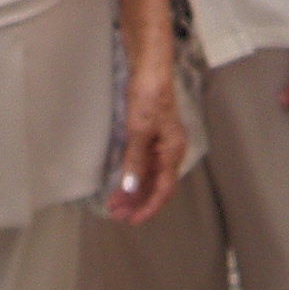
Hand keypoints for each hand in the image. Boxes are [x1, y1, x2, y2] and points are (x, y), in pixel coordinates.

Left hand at [104, 59, 186, 224]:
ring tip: (114, 203)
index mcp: (173, 151)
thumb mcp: (139, 131)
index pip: (164, 189)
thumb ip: (135, 161)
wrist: (150, 69)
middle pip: (156, 185)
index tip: (132, 220)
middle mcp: (170, 151)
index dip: (149, 207)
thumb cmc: (149, 96)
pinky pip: (143, 164)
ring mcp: (161, 145)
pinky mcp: (150, 138)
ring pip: (148, 176)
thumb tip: (130, 188)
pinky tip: (121, 184)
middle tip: (116, 214)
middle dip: (137, 201)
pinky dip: (133, 175)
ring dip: (133, 190)